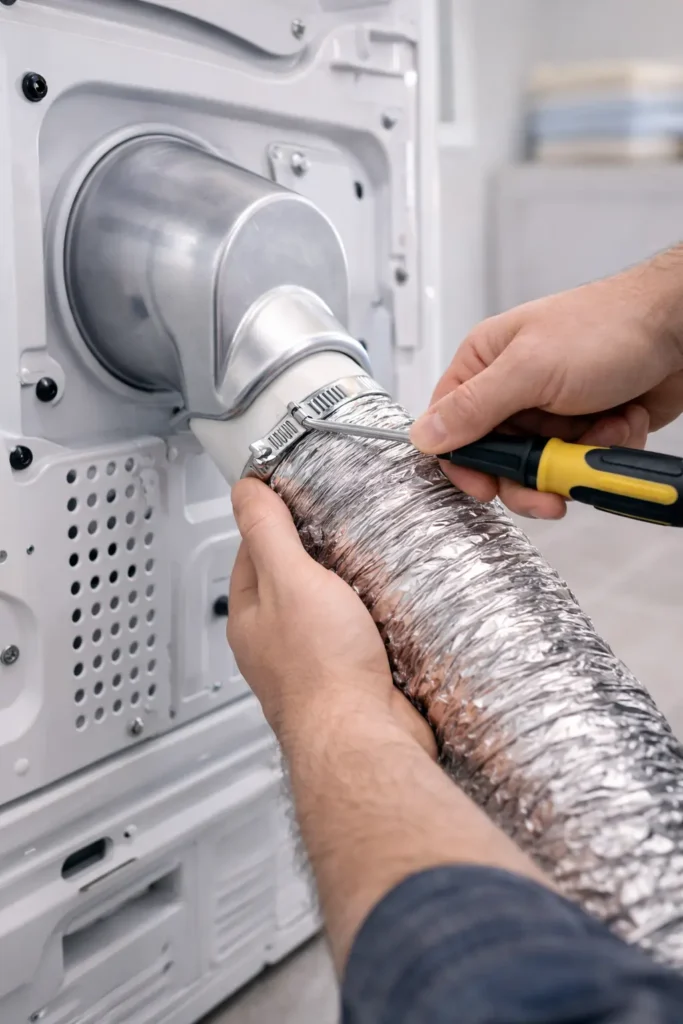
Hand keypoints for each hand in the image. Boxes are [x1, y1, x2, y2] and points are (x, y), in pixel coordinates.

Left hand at [228, 478, 435, 756]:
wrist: (363, 740)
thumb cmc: (321, 672)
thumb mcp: (290, 579)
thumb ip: (268, 531)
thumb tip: (245, 491)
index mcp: (250, 618)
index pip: (251, 552)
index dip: (273, 519)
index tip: (296, 496)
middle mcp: (276, 644)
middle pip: (293, 581)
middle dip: (320, 554)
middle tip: (345, 527)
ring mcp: (313, 665)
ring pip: (330, 610)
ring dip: (352, 589)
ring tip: (374, 563)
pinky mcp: (352, 681)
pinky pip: (362, 637)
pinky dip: (376, 619)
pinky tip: (394, 608)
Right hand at [411, 260, 682, 518]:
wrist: (680, 328)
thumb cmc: (609, 326)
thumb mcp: (530, 369)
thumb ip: (475, 407)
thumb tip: (425, 437)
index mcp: (485, 365)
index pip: (450, 428)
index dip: (465, 464)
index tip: (487, 488)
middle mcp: (513, 389)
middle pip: (498, 459)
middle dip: (531, 476)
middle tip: (552, 488)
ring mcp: (550, 409)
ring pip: (543, 467)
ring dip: (577, 457)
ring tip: (603, 430)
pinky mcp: (585, 425)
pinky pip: (580, 461)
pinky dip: (605, 449)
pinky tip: (621, 420)